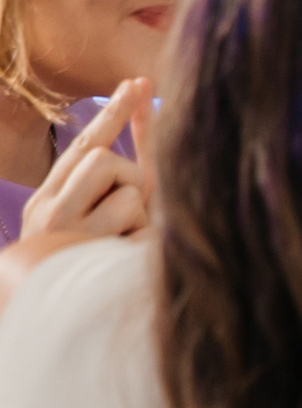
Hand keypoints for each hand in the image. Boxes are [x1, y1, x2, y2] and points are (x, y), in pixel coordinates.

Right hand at [20, 79, 152, 247]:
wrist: (83, 322)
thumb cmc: (107, 257)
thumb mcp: (121, 210)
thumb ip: (133, 169)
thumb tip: (150, 114)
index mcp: (48, 201)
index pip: (82, 148)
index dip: (112, 115)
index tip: (135, 84)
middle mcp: (46, 212)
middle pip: (100, 156)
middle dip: (130, 177)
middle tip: (128, 215)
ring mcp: (61, 232)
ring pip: (118, 181)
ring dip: (137, 210)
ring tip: (123, 241)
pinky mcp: (80, 248)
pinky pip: (129, 210)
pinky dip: (142, 232)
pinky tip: (124, 254)